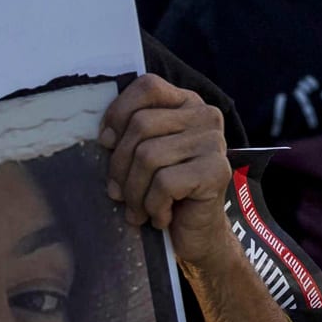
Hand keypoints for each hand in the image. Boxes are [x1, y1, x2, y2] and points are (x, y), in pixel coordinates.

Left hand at [98, 74, 235, 269]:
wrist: (198, 234)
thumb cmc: (165, 193)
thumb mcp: (145, 154)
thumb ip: (132, 134)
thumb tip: (105, 137)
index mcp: (187, 104)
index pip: (148, 87)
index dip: (119, 112)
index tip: (108, 143)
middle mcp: (206, 116)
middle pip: (141, 125)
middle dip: (120, 166)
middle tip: (119, 193)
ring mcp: (214, 143)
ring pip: (149, 156)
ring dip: (135, 193)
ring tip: (138, 210)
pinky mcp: (216, 171)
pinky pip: (165, 183)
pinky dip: (154, 206)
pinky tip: (160, 216)